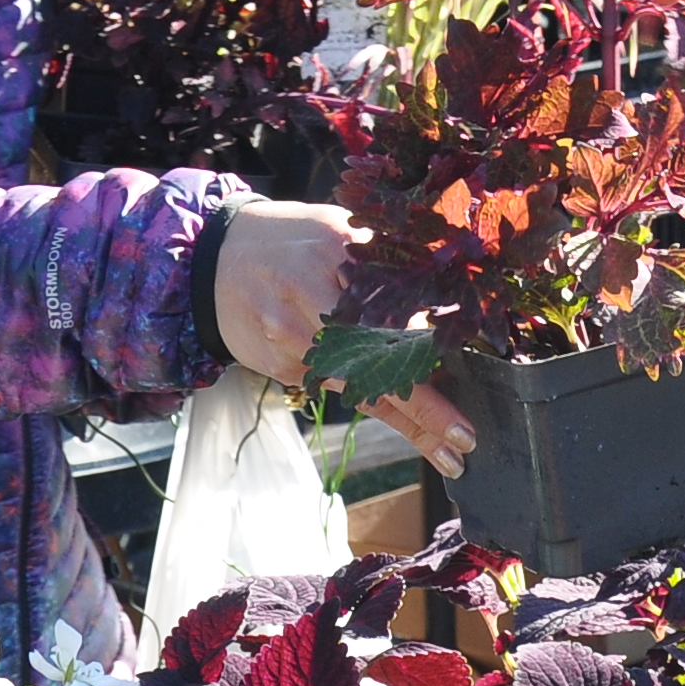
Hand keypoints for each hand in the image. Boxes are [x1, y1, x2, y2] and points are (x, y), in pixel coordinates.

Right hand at [211, 200, 476, 475]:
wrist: (214, 259)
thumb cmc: (294, 242)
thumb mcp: (338, 231)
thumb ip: (384, 261)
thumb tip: (446, 306)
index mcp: (335, 249)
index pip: (394, 305)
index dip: (432, 345)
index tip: (471, 369)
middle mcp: (309, 297)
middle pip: (378, 360)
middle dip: (424, 407)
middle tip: (465, 438)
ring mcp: (290, 337)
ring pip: (359, 387)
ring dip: (408, 425)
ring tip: (450, 454)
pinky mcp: (279, 365)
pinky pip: (336, 389)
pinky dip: (376, 407)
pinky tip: (413, 431)